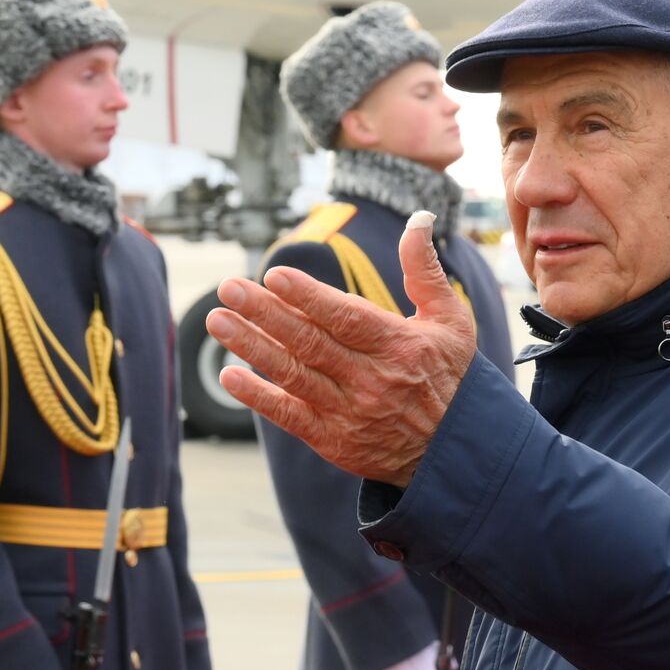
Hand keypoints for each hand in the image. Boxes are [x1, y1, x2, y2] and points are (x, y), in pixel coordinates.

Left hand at [205, 213, 474, 486]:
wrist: (452, 452)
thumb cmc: (447, 377)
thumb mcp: (451, 321)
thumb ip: (425, 270)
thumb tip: (418, 218)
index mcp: (398, 345)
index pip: (346, 317)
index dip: (308, 296)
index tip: (273, 275)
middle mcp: (372, 379)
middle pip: (310, 342)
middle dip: (265, 313)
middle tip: (228, 287)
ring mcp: (350, 412)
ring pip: (294, 375)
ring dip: (252, 347)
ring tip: (217, 320)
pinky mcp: (334, 441)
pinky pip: (290, 416)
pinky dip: (259, 397)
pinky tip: (229, 376)